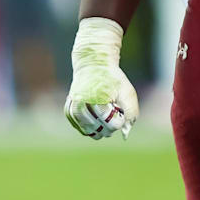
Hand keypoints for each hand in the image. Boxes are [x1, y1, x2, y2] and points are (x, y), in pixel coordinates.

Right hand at [64, 18, 138, 139]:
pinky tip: (96, 115)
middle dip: (110, 124)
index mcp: (97, 98)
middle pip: (101, 130)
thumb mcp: (127, 92)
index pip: (112, 125)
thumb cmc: (112, 79)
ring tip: (103, 110)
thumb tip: (125, 134)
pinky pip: (82, 129)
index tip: (118, 107)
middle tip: (110, 107)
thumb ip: (130, 113)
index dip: (120, 119)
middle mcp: (81, 104)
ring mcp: (73, 109)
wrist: (93, 65)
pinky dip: (91, 126)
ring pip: (90, 132)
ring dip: (100, 126)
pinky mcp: (69, 112)